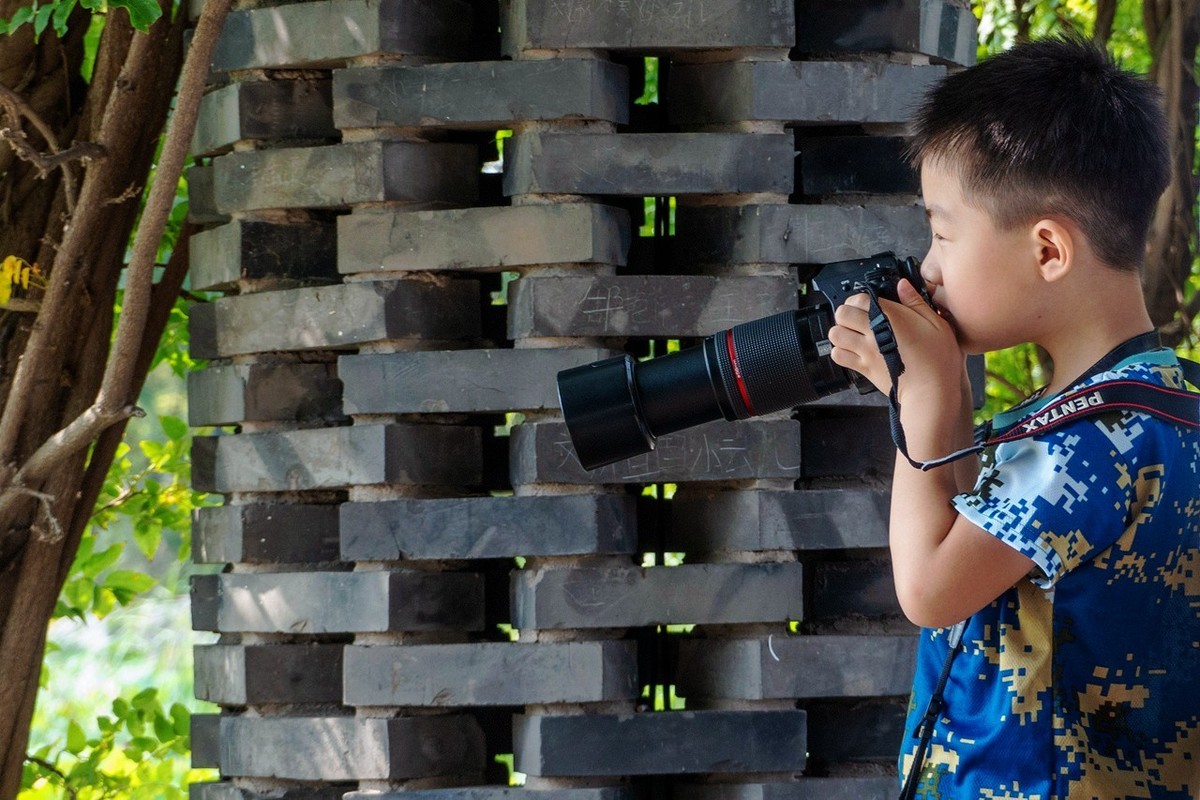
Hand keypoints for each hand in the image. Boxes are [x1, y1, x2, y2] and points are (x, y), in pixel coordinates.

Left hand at [827, 279, 964, 411]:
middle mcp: (873, 332)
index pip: (859, 299)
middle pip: (842, 314)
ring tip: (853, 334)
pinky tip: (852, 350)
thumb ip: (916, 302)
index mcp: (890, 317)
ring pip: (836, 334)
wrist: (931, 390)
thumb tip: (902, 285)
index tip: (866, 304)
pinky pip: (838, 356)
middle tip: (857, 317)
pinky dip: (840, 351)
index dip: (860, 299)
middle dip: (847, 312)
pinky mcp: (863, 368)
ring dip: (841, 331)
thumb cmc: (938, 360)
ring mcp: (865, 351)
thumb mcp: (936, 324)